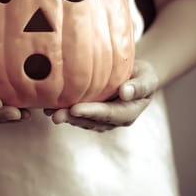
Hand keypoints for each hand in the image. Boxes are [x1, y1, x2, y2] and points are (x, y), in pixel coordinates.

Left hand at [44, 60, 158, 131]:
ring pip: (80, 120)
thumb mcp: (148, 77)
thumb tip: (125, 92)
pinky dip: (63, 110)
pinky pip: (75, 114)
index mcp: (128, 113)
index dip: (92, 113)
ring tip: (48, 110)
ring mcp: (100, 118)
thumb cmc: (142, 75)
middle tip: (56, 115)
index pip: (109, 114)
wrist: (134, 75)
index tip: (75, 109)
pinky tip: (49, 105)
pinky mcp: (89, 112)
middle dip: (72, 118)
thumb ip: (139, 86)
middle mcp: (112, 120)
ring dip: (64, 116)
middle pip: (91, 121)